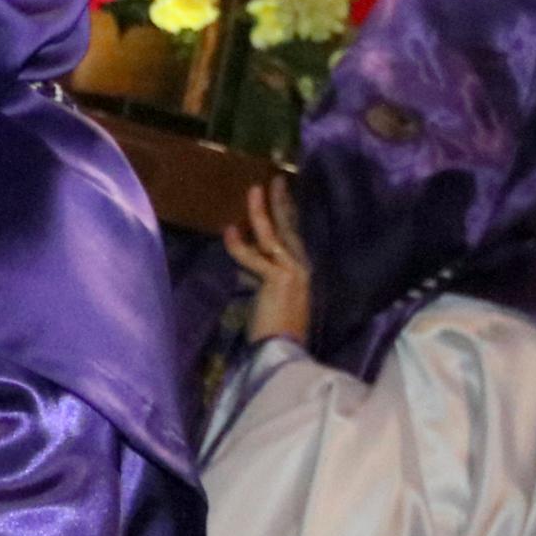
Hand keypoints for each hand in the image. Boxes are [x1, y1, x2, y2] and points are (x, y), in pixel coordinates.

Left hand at [222, 183, 311, 343]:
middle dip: (283, 203)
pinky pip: (255, 257)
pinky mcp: (279, 279)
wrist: (284, 354)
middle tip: (276, 181)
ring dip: (263, 211)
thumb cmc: (279, 334)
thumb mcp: (276, 300)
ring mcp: (294, 272)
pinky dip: (239, 245)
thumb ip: (268, 280)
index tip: (285, 197)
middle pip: (293, 228)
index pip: (298, 238)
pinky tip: (229, 231)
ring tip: (255, 189)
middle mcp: (305, 269)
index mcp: (306, 274)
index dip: (291, 216)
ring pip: (276, 235)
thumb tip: (251, 268)